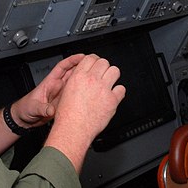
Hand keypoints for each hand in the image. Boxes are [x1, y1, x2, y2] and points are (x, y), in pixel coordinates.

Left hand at [10, 54, 87, 128]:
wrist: (25, 119)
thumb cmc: (25, 109)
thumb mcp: (33, 108)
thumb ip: (43, 109)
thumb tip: (51, 111)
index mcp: (49, 83)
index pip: (62, 67)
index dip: (72, 60)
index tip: (82, 56)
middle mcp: (57, 87)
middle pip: (72, 73)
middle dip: (83, 67)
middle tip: (94, 65)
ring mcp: (61, 94)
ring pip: (76, 83)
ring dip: (84, 79)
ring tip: (95, 77)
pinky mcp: (63, 102)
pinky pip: (75, 95)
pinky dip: (83, 93)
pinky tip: (90, 93)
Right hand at [45, 54, 125, 170]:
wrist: (73, 129)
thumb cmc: (67, 115)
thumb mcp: (66, 91)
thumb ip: (77, 80)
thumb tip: (84, 74)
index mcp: (79, 76)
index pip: (91, 58)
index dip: (95, 60)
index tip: (96, 64)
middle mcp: (92, 80)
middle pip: (104, 62)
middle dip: (104, 67)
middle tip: (103, 75)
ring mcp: (103, 89)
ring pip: (115, 71)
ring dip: (113, 76)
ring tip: (109, 83)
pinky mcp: (112, 100)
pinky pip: (121, 89)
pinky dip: (119, 92)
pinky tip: (113, 96)